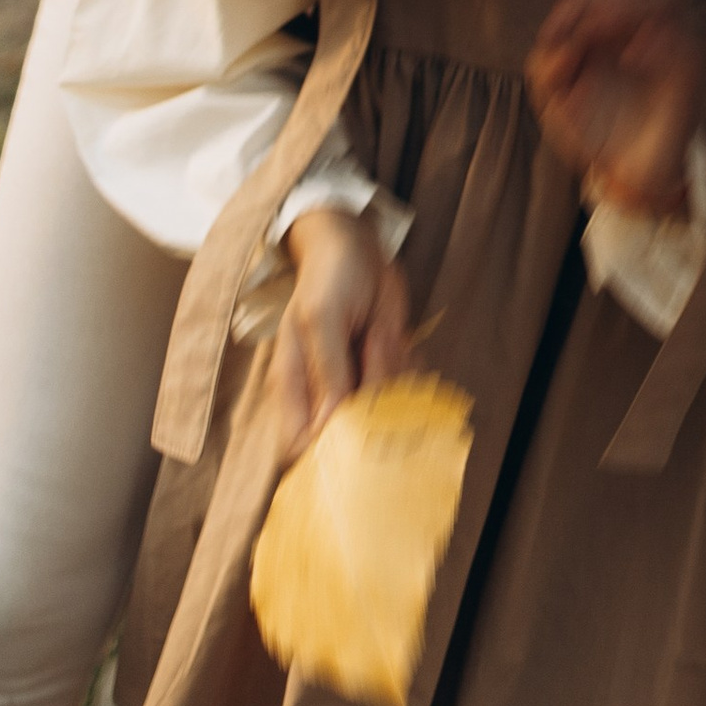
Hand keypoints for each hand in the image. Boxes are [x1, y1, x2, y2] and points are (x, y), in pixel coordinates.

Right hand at [273, 206, 410, 458]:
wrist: (355, 245)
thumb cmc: (329, 278)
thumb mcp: (322, 319)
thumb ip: (328, 373)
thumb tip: (329, 430)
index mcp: (296, 387)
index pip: (301, 448)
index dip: (326, 460)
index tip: (358, 444)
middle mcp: (325, 393)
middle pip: (354, 435)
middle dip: (375, 409)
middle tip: (375, 356)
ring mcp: (357, 383)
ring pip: (386, 412)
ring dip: (394, 380)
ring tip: (383, 337)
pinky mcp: (384, 370)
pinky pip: (405, 388)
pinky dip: (410, 369)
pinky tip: (396, 336)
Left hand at [526, 0, 705, 221]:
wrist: (625, 176)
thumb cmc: (592, 132)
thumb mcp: (552, 100)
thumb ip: (546, 66)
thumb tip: (564, 44)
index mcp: (607, 25)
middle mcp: (640, 27)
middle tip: (576, 29)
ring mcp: (668, 46)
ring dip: (623, 7)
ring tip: (598, 32)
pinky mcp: (687, 72)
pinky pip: (679, 39)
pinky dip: (653, 42)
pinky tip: (632, 60)